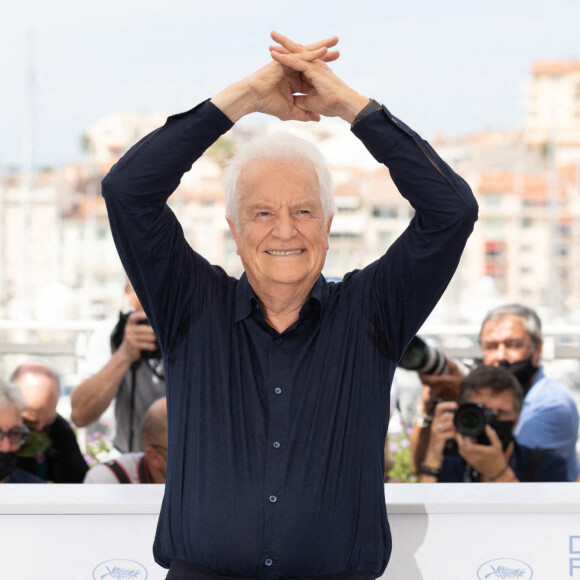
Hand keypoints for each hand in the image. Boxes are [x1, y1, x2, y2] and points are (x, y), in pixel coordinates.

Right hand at [118, 311, 158, 362]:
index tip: (148, 315)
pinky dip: (152, 346)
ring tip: (156, 340)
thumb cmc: (135, 339)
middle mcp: (128, 330)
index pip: (133, 317)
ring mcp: (130, 338)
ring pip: (147, 337)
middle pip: (144, 328)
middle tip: (160, 332)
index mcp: (129, 324)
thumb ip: (143, 325)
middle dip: (153, 331)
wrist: (126, 353)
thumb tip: (157, 321)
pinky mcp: (133, 345)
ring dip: (154, 339)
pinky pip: (147, 345)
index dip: (140, 315)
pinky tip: (154, 347)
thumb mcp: (135, 330)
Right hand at [210, 33, 342, 122]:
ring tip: (335, 41)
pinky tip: (324, 50)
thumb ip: (305, 114)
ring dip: (321, 49)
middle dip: (325, 58)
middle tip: (339, 53)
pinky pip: (301, 56)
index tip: (336, 77)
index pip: (311, 77)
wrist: (254, 98)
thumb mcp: (290, 112)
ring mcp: (289, 64)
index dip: (323, 75)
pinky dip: (312, 53)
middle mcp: (293, 71)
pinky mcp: (285, 61)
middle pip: (311, 63)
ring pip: (307, 55)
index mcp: (295, 82)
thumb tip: (318, 118)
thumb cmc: (268, 105)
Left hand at [269, 31, 369, 122]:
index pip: (297, 64)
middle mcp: (314, 67)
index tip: (274, 56)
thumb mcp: (310, 103)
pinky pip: (296, 61)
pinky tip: (273, 53)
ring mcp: (314, 66)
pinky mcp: (313, 68)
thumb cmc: (331, 105)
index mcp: (313, 74)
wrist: (343, 105)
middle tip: (272, 36)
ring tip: (271, 37)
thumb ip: (301, 101)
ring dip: (282, 46)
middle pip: (296, 54)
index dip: (286, 59)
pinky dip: (284, 57)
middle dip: (284, 46)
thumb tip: (293, 102)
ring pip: (295, 53)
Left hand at [419, 359, 462, 401]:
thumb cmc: (461, 386)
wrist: (464, 398)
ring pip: (427, 385)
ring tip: (427, 374)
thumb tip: (446, 359)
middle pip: (424, 382)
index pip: (425, 378)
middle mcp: (436, 388)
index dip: (420, 374)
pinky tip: (432, 380)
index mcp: (440, 382)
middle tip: (421, 370)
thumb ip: (452, 366)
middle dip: (422, 376)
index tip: (419, 369)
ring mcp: (436, 393)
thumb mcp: (457, 374)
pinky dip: (429, 384)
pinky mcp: (438, 396)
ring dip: (425, 380)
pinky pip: (430, 389)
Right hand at [423, 401, 457, 467]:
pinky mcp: (439, 438)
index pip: (439, 407)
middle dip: (456, 418)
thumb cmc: (441, 442)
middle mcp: (434, 424)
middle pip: (446, 415)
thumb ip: (449, 423)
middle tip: (463, 421)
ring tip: (463, 429)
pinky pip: (451, 433)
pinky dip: (457, 434)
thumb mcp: (443, 430)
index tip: (456, 405)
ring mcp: (436, 431)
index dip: (447, 404)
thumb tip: (459, 418)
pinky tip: (460, 436)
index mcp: (436, 420)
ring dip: (458, 426)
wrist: (433, 454)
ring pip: (449, 423)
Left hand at [457, 425, 514, 480]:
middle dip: (462, 439)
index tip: (471, 434)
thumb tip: (487, 427)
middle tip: (467, 435)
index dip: (467, 436)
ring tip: (469, 440)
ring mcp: (471, 461)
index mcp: (480, 452)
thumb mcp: (498, 446)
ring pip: (461, 451)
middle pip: (461, 446)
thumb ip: (492, 436)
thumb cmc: (498, 459)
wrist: (498, 473)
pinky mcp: (471, 463)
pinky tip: (470, 447)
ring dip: (462, 444)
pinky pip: (463, 455)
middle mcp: (474, 457)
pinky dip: (464, 449)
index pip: (466, 443)